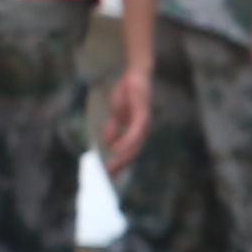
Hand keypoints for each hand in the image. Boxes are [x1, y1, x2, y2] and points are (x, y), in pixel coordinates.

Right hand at [97, 59, 154, 173]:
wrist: (135, 75)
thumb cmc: (128, 94)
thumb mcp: (117, 114)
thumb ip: (113, 128)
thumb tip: (107, 143)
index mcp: (138, 131)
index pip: (131, 152)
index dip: (121, 164)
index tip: (111, 176)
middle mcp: (143, 129)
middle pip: (134, 152)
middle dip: (120, 165)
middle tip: (108, 176)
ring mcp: (144, 123)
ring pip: (135, 145)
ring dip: (122, 157)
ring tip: (111, 167)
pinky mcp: (142, 113)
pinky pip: (135, 131)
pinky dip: (126, 142)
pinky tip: (116, 149)